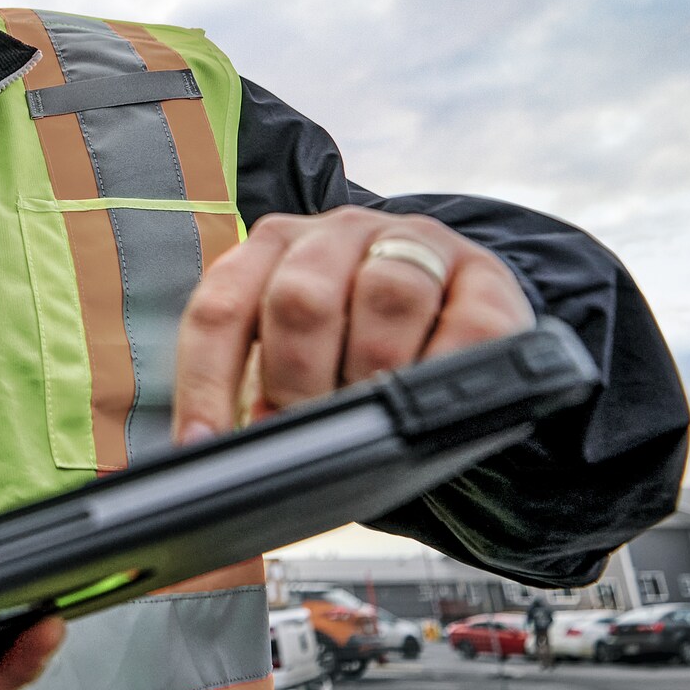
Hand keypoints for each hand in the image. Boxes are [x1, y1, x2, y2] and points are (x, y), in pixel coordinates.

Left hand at [173, 206, 534, 438]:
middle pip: (301, 299)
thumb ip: (255, 396)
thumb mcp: (297, 366)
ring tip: (366, 421)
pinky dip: (443, 371)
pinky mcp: (484, 277)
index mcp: (274, 249)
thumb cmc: (357, 358)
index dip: (207, 381)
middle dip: (296, 383)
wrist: (456, 333)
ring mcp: (415, 246)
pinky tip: (429, 404)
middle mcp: (339, 233)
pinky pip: (468, 323)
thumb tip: (218, 456)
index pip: (221, 307)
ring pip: (386, 295)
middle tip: (305, 433)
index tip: (204, 446)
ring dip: (370, 374)